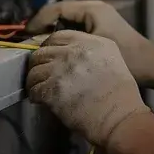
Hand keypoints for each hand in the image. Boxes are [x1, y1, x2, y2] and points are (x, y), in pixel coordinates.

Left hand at [25, 31, 149, 147]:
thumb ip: (89, 51)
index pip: (57, 36)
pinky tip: (41, 100)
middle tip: (42, 75)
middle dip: (39, 64)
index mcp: (91, 41)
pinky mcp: (52, 89)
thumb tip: (67, 55)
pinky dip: (35, 95)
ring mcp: (62, 69)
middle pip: (42, 52)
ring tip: (41, 89)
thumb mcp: (111, 59)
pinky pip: (34, 89)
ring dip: (35, 80)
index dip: (49, 47)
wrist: (118, 116)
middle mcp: (74, 51)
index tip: (49, 57)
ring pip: (34, 71)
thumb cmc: (120, 93)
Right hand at [26, 0, 153, 85]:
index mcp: (92, 9)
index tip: (25, 36)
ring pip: (65, 21)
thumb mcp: (93, 50)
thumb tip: (40, 49)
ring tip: (38, 49)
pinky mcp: (99, 28)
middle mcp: (93, 9)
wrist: (151, 66)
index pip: (56, 8)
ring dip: (52, 33)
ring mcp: (97, 18)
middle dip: (42, 27)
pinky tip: (55, 52)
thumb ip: (66, 46)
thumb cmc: (127, 57)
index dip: (38, 21)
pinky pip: (74, 28)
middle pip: (59, 13)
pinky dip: (63, 37)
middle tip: (28, 44)